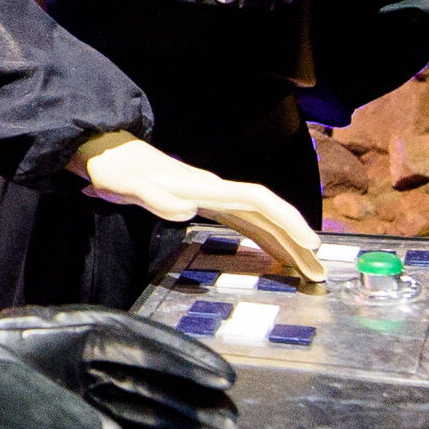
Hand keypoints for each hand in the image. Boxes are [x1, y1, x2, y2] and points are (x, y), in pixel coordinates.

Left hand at [71, 130, 324, 281]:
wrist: (108, 155)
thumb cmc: (117, 171)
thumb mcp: (128, 186)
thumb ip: (155, 197)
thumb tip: (186, 209)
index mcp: (206, 186)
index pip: (258, 201)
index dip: (286, 220)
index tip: (309, 243)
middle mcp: (218, 190)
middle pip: (270, 214)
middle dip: (297, 242)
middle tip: (319, 273)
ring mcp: (216, 197)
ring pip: (262, 221)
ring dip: (287, 244)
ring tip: (309, 272)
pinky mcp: (209, 205)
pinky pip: (247, 225)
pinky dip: (265, 241)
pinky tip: (276, 257)